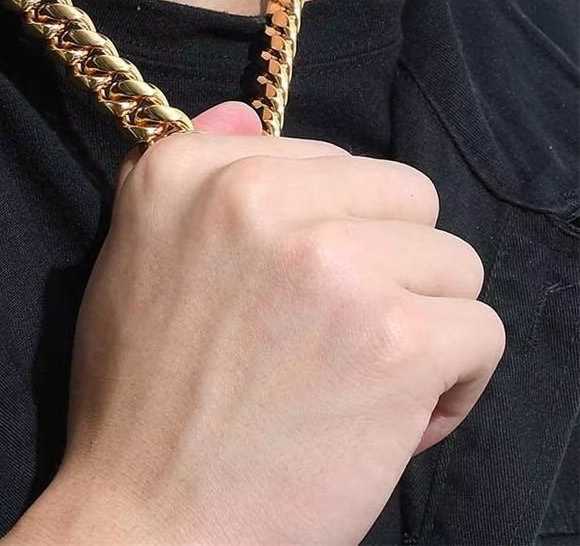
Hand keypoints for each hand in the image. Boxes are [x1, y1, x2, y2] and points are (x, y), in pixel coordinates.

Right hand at [3, 100, 504, 545]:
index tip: (293, 286)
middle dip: (389, 263)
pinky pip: (479, 329)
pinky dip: (452, 381)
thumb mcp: (136, 254)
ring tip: (362, 377)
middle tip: (338, 333)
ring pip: (452, 259)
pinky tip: (392, 417)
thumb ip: (192, 170)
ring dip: (422, 320)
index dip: (328, 227)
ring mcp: (329, 260)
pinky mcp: (395, 339)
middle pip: (404, 194)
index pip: (328, 157)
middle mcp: (254, 195)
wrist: (151, 518)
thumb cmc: (142, 393)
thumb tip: (240, 110)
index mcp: (188, 171)